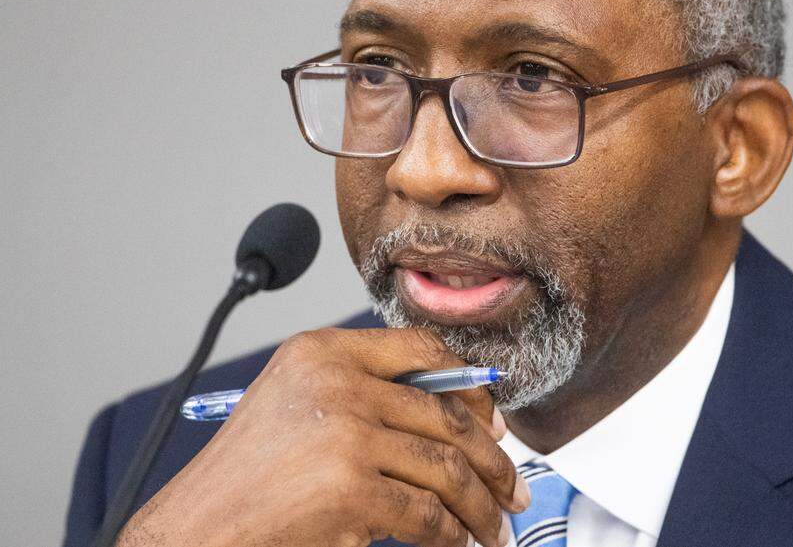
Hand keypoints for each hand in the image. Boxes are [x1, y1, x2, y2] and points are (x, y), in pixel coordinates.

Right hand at [115, 327, 528, 546]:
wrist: (198, 530)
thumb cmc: (248, 475)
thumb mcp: (298, 402)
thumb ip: (364, 389)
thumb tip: (460, 413)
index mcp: (324, 351)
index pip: (424, 348)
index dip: (472, 387)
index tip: (493, 424)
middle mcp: (338, 383)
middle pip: (447, 416)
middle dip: (493, 460)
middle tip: (511, 488)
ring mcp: (347, 434)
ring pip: (447, 469)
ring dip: (481, 506)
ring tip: (494, 527)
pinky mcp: (353, 489)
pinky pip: (428, 513)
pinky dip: (451, 534)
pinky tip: (456, 542)